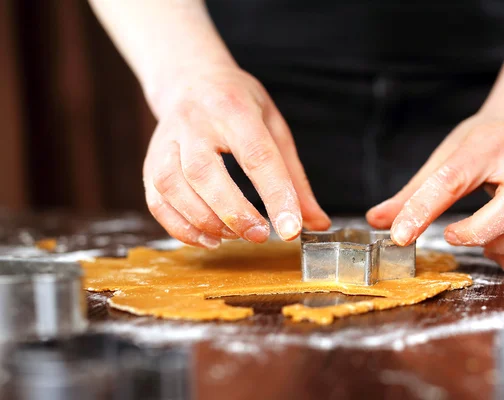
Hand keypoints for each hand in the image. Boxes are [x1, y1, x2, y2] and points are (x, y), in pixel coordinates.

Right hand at [143, 66, 329, 247]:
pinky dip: (180, 227)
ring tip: (233, 236)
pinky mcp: (150, 160)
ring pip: (173, 186)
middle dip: (234, 212)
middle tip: (260, 235)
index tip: (292, 229)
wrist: (191, 79)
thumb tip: (316, 223)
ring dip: (204, 221)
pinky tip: (208, 238)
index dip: (275, 195)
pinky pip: (156, 200)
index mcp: (234, 109)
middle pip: (204, 172)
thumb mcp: (275, 128)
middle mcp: (194, 122)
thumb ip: (295, 178)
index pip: (257, 155)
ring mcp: (166, 141)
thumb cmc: (239, 105)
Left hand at [367, 115, 503, 273]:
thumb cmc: (479, 146)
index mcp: (486, 145)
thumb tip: (376, 220)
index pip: (453, 179)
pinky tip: (500, 253)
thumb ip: (410, 194)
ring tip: (479, 244)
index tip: (401, 236)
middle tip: (452, 237)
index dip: (423, 210)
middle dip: (479, 231)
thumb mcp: (442, 160)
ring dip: (502, 246)